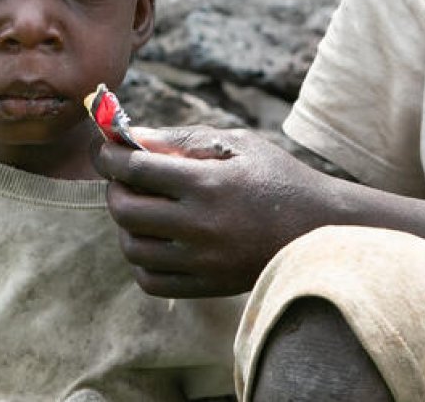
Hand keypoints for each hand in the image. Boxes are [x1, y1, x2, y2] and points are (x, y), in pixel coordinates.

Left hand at [94, 127, 335, 297]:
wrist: (321, 230)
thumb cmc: (278, 178)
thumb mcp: (238, 145)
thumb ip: (182, 141)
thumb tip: (129, 137)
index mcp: (208, 183)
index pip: (134, 168)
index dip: (107, 155)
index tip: (103, 148)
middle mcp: (200, 225)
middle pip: (125, 209)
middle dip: (114, 188)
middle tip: (123, 178)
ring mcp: (202, 261)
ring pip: (132, 248)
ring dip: (126, 224)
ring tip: (142, 208)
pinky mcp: (207, 286)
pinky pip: (150, 280)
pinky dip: (141, 260)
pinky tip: (155, 240)